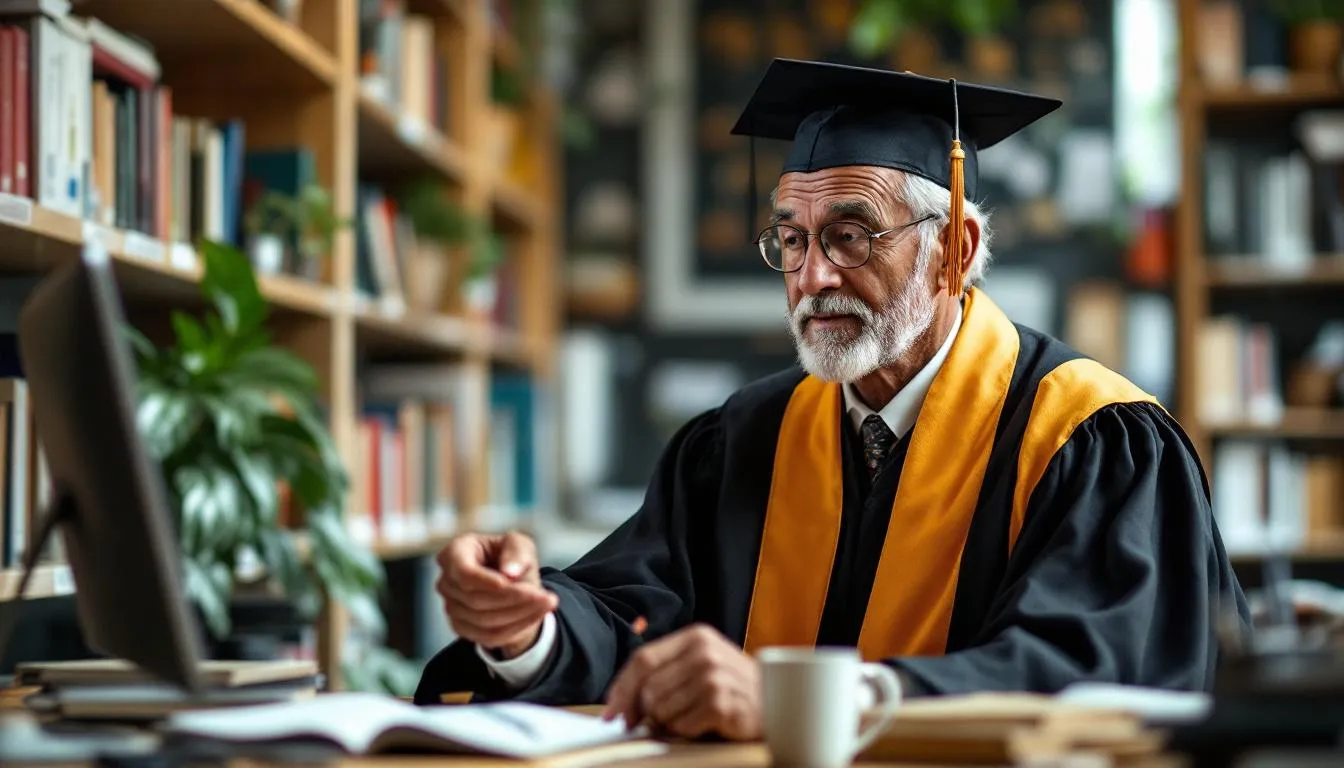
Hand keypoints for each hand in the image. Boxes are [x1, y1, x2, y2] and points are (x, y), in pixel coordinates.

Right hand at [435, 531, 558, 658]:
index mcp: (456, 552)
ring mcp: (450, 606)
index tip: (512, 584)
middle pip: (476, 599)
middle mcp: (447, 580)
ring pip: (484, 620)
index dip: (487, 582)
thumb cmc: (511, 558)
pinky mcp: (460, 627)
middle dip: (514, 599)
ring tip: (547, 603)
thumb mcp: (520, 544)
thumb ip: (517, 551)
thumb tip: (509, 571)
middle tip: (547, 596)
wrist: (512, 584)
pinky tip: (535, 616)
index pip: (464, 572)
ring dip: (520, 614)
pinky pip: (488, 636)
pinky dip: (516, 628)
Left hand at [602, 624, 760, 740]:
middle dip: (646, 711)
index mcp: (695, 637)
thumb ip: (664, 671)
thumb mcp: (700, 665)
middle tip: (659, 720)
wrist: (774, 703)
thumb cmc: (731, 687)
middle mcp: (704, 652)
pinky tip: (704, 724)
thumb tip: (620, 704)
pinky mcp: (721, 703)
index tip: (611, 713)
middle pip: (649, 688)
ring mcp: (714, 677)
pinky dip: (687, 731)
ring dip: (670, 722)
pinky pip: (682, 725)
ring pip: (662, 709)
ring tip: (691, 716)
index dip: (622, 688)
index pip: (643, 659)